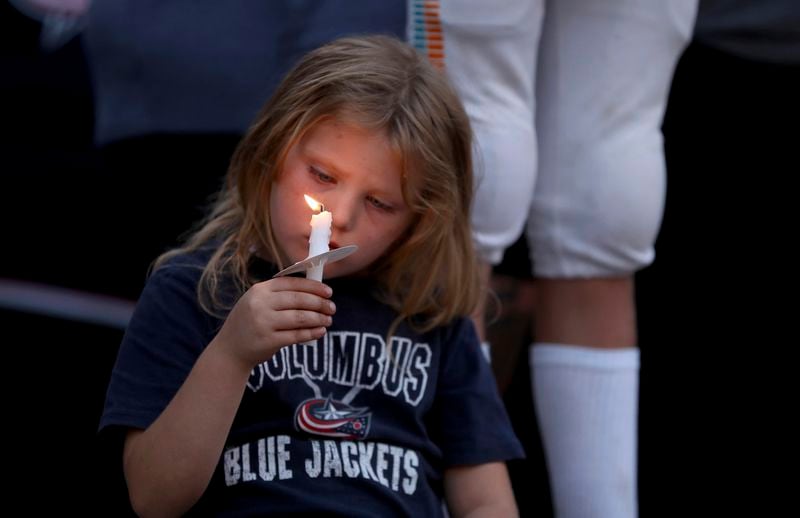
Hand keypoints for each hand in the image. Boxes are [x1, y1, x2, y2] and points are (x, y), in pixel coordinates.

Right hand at [214, 277, 334, 368]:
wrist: (230, 349)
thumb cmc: (250, 322)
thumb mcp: (258, 302)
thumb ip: (280, 296)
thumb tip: (315, 292)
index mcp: (260, 290)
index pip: (292, 283)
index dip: (313, 287)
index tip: (328, 292)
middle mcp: (260, 304)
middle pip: (299, 300)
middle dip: (319, 303)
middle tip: (332, 308)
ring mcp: (263, 322)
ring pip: (300, 317)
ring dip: (318, 318)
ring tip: (328, 320)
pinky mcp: (268, 341)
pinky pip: (296, 335)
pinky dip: (312, 333)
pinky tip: (320, 332)